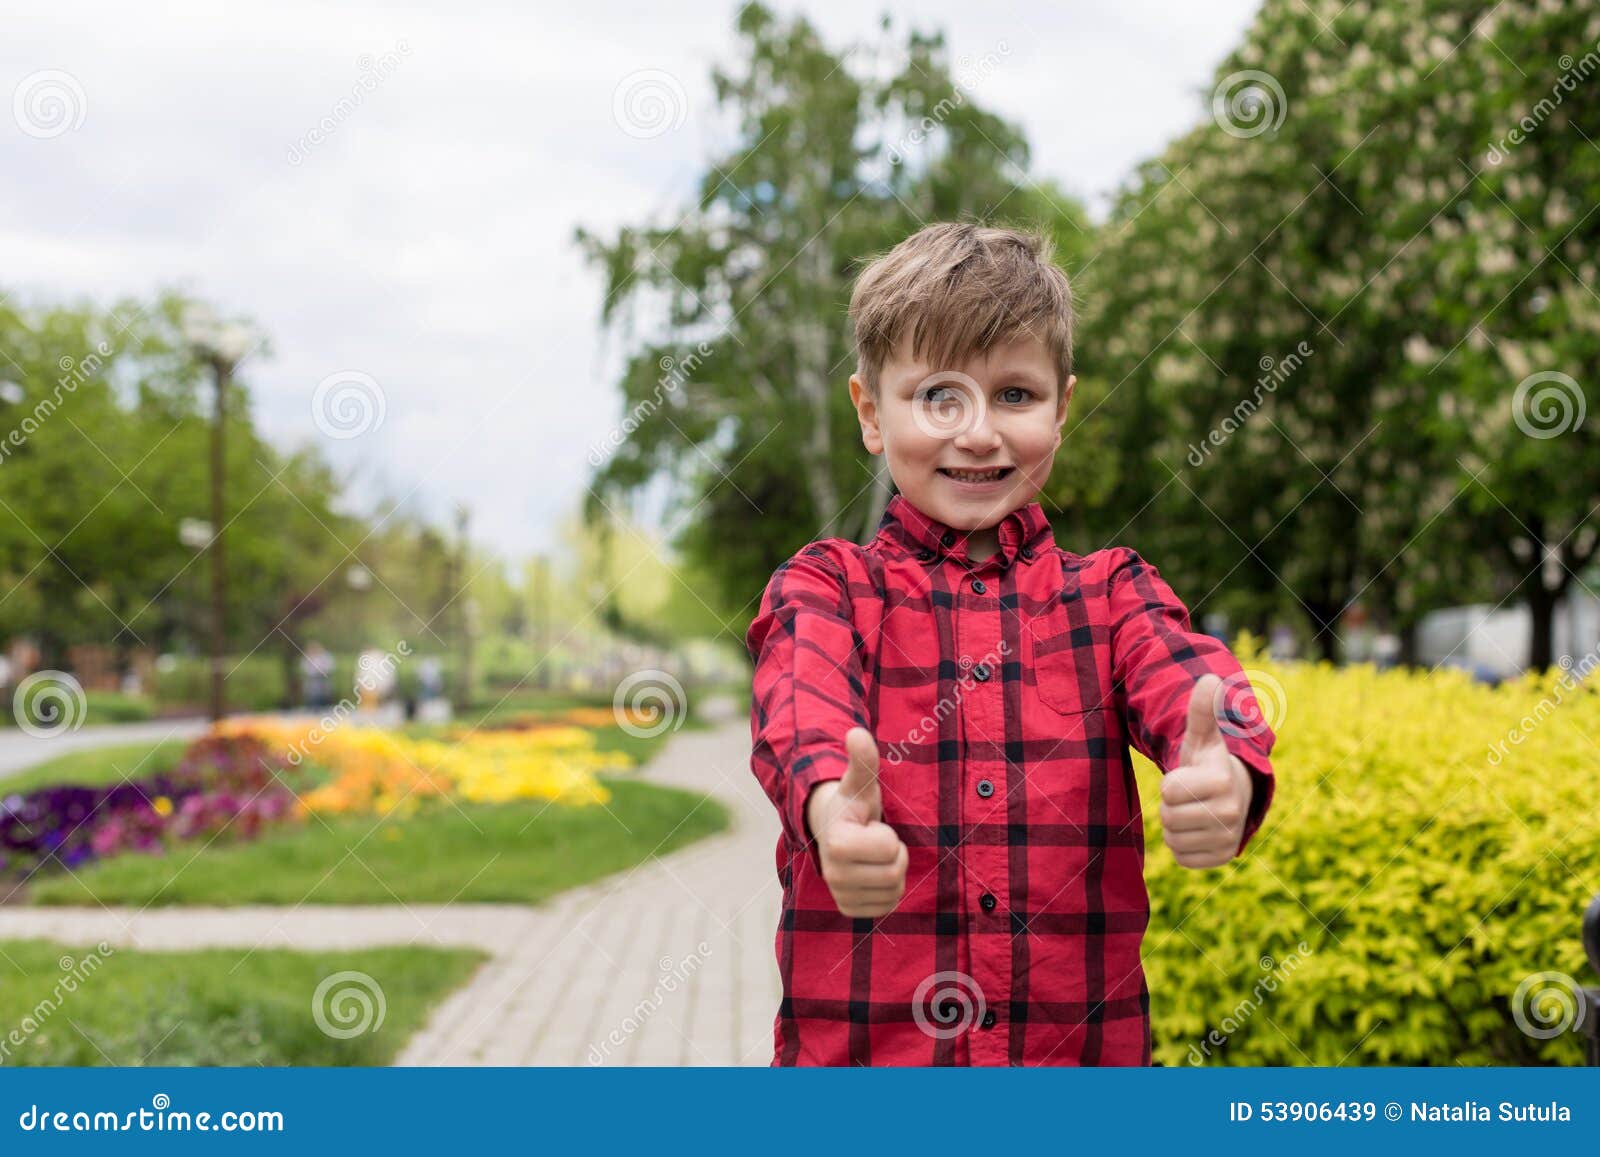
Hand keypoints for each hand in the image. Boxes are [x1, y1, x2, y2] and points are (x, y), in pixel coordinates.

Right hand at [804, 726, 908, 916]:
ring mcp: (840, 895)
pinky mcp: (849, 910)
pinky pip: (888, 907)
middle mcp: (833, 875)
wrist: (831, 831)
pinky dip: (889, 891)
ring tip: (874, 856)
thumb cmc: (852, 805)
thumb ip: (863, 760)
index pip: (890, 848)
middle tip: (876, 841)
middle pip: (895, 873)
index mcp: (837, 843)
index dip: (888, 834)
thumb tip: (856, 732)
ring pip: (894, 892)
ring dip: (893, 871)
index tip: (870, 826)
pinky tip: (873, 874)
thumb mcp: (861, 783)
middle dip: (895, 854)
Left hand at [1160, 674, 1254, 868]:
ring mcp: (1229, 839)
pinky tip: (1197, 830)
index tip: (1188, 777)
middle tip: (1190, 796)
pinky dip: (1183, 846)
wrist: (1235, 796)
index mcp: (1222, 780)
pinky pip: (1181, 857)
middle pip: (1168, 817)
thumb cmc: (1209, 764)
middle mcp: (1231, 813)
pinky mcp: (1222, 859)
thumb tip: (1209, 678)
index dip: (1171, 783)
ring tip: (1194, 811)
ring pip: (1173, 839)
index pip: (1169, 790)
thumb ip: (1201, 711)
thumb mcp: (1202, 737)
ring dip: (1175, 826)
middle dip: (1171, 805)